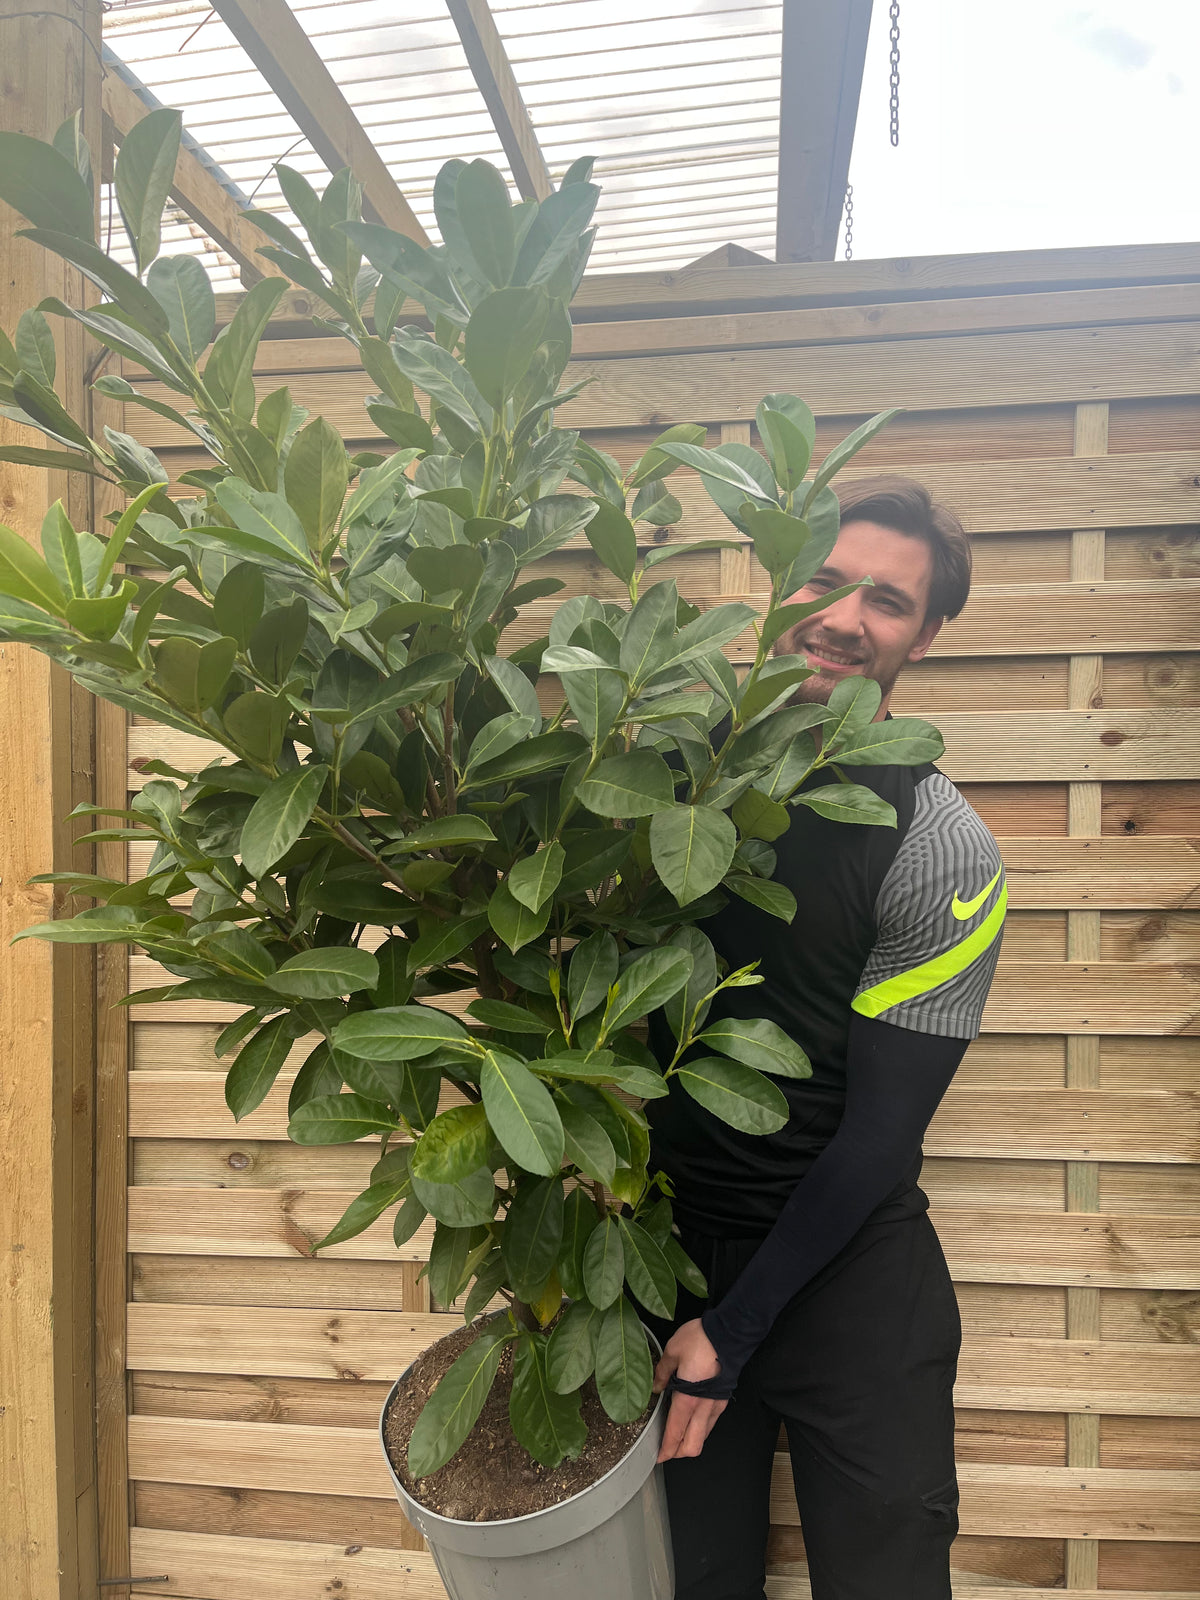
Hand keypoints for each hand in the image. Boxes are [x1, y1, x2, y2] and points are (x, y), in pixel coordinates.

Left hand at [652, 1318, 727, 1461]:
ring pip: (704, 1436)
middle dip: (679, 1453)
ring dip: (691, 1441)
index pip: (676, 1433)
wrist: (730, 1332)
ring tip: (678, 1435)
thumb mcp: (672, 1351)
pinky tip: (693, 1419)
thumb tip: (655, 1387)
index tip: (659, 1456)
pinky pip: (711, 1423)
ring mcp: (716, 1405)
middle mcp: (703, 1407)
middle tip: (667, 1450)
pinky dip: (701, 1429)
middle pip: (693, 1446)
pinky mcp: (723, 1399)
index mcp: (687, 1399)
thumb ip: (661, 1372)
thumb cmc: (701, 1339)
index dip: (666, 1449)